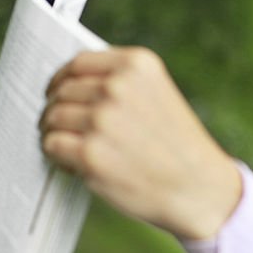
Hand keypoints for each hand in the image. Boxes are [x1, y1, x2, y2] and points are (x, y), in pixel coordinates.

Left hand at [40, 47, 241, 240]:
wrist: (200, 189)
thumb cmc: (179, 148)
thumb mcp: (159, 96)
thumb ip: (121, 84)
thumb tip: (71, 87)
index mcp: (137, 65)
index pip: (78, 63)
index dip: (62, 79)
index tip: (57, 92)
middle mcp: (118, 87)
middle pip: (62, 91)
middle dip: (58, 110)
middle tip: (62, 128)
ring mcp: (102, 120)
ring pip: (52, 117)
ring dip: (55, 133)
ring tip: (73, 148)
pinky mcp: (90, 154)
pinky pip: (52, 145)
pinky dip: (57, 156)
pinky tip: (74, 164)